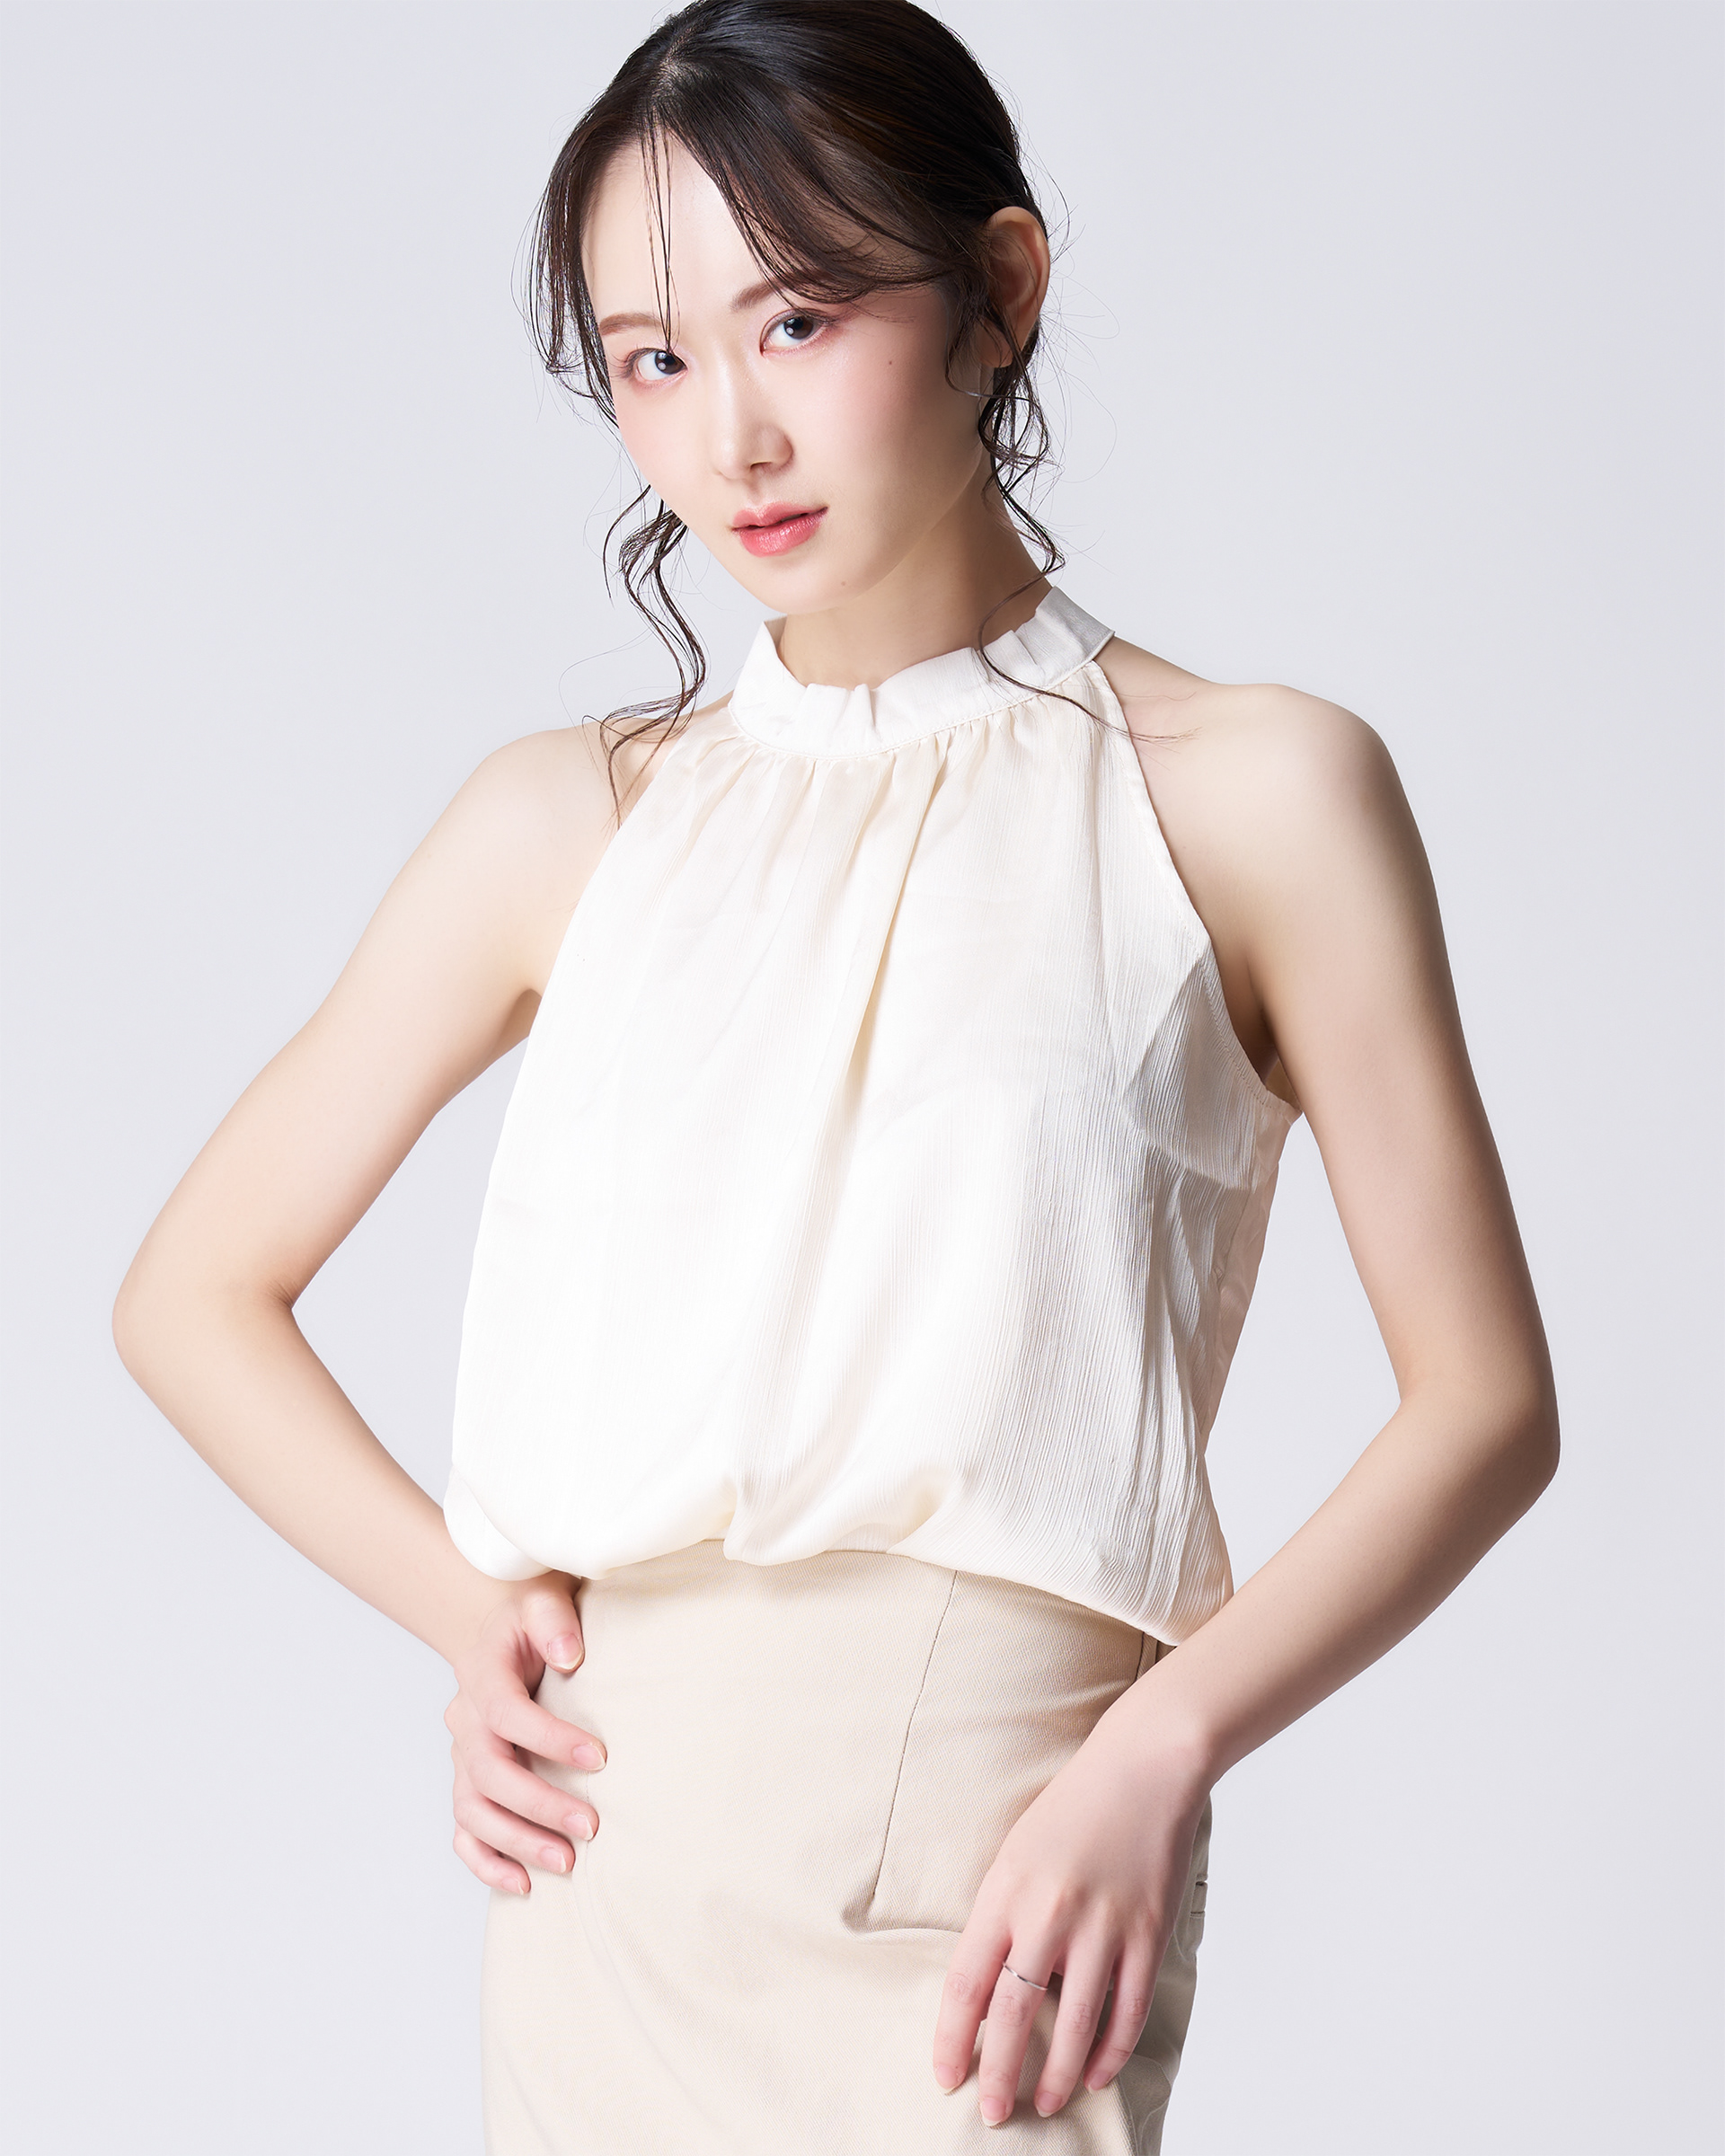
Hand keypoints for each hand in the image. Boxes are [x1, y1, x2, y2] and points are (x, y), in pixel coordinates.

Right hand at [443, 1572, 606, 1893]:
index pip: (508, 1715)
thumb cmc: (532, 1617)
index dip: (551, 1740)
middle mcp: (464, 1720)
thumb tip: (569, 1655)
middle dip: (539, 1805)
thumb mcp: (545, 1600)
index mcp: (481, 1674)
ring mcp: (460, 1756)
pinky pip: (464, 1832)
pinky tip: (523, 1884)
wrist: (502, 1630)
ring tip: (568, 1863)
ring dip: (517, 1842)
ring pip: (473, 1811)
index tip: (601, 1758)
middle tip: (591, 1825)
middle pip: (489, 1774)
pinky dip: (486, 1863)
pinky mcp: (467, 1783)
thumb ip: (554, 1621)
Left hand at [931, 1723, 1210, 2124]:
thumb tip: (988, 1986)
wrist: (1143, 1768)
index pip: (966, 1983)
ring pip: (1075, 2025)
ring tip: (1046, 2103)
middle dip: (1000, 2074)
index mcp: (1006, 1891)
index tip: (945, 2076)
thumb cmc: (1074, 1807)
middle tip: (993, 2113)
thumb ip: (1001, 1916)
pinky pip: (1127, 2010)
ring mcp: (1103, 1926)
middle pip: (1014, 2014)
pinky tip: (1096, 2073)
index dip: (953, 2039)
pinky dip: (1111, 2051)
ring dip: (1058, 2075)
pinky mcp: (1149, 1934)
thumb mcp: (1015, 1854)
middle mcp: (1050, 1914)